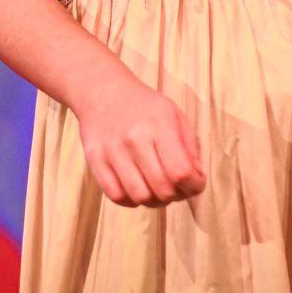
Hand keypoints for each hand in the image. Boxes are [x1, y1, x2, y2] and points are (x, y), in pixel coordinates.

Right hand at [72, 69, 207, 207]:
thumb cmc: (144, 106)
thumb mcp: (174, 115)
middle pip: (162, 189)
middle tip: (177, 188)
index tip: (196, 184)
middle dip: (176, 195)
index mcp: (160, 124)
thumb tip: (196, 179)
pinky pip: (116, 196)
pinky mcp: (95, 161)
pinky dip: (131, 200)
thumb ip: (190, 147)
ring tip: (157, 189)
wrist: (103, 91)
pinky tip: (137, 187)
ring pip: (140, 197)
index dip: (194, 186)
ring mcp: (112, 151)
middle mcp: (135, 139)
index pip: (180, 171)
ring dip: (154, 200)